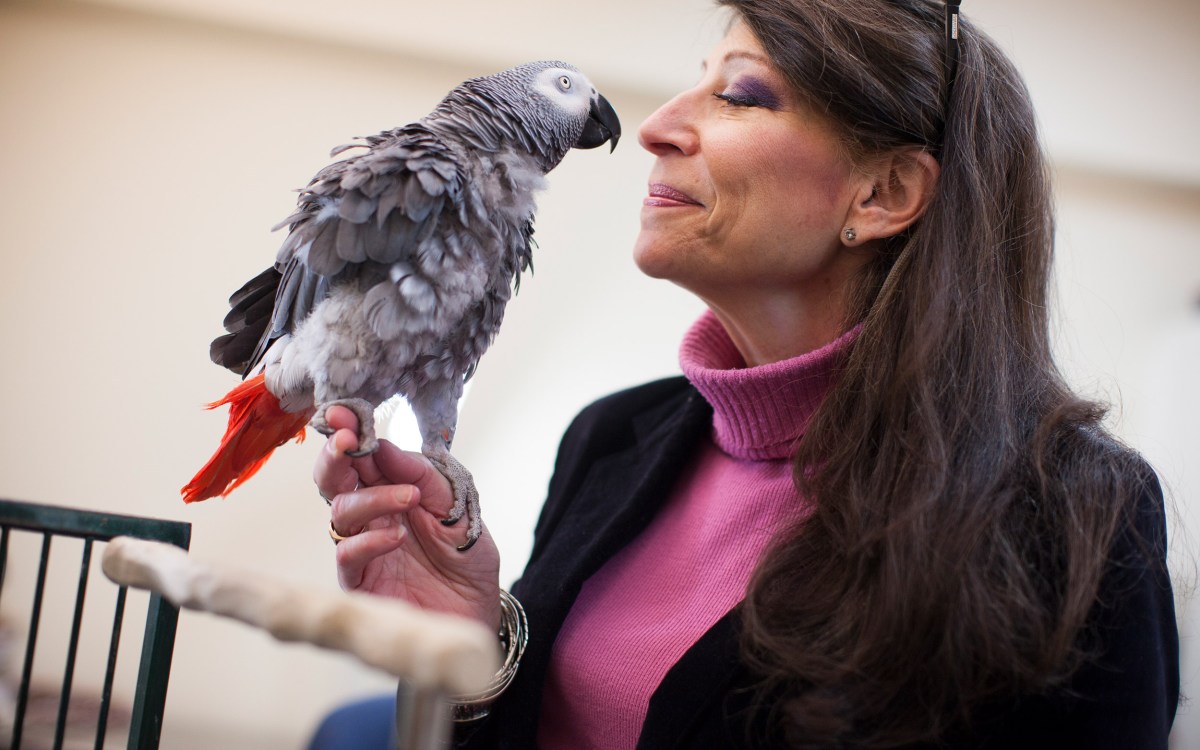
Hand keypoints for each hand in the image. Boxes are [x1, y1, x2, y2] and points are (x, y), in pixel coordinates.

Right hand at [314, 405, 500, 631]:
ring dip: (373, 497)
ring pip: (341, 512)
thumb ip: (423, 475)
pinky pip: (349, 555)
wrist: (479, 610)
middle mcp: (370, 515)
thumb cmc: (466, 557)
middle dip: (336, 456)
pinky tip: (396, 535)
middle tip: (350, 441)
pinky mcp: (361, 583)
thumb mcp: (456, 506)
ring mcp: (363, 547)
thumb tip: (384, 445)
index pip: (360, 455)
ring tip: (408, 498)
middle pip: (334, 480)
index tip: (344, 412)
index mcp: (390, 489)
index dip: (349, 432)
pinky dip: (370, 541)